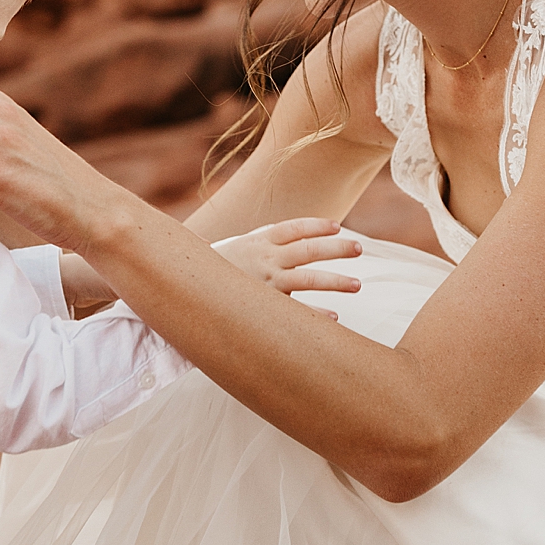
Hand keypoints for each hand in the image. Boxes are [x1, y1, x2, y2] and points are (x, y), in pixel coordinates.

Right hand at [214, 220, 362, 305]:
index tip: (337, 227)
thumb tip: (286, 238)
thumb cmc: (216, 270)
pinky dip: (315, 314)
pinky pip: (295, 311)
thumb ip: (260, 244)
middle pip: (307, 250)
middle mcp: (264, 259)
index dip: (316, 226)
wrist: (186, 289)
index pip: (293, 228)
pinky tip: (334, 318)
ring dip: (335, 281)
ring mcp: (265, 283)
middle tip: (358, 249)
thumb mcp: (235, 249)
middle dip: (336, 249)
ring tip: (357, 284)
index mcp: (258, 241)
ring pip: (307, 279)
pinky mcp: (263, 305)